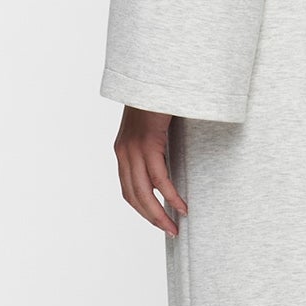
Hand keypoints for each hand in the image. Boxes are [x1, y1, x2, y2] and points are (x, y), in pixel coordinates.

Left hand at [115, 105, 185, 235]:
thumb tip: (170, 159)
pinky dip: (170, 196)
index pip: (128, 189)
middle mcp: (124, 152)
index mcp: (123, 150)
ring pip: (145, 192)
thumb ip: (156, 144)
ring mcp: (134, 148)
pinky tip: (182, 206)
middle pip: (134, 196)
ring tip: (175, 227)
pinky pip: (159, 178)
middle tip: (169, 231)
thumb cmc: (160, 100)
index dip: (142, 209)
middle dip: (151, 217)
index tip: (158, 220)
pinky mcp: (148, 143)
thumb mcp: (153, 127)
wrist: (155, 74)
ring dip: (159, 213)